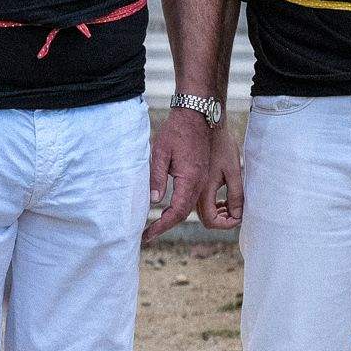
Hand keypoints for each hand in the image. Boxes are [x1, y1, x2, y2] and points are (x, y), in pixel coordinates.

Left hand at [145, 107, 209, 242]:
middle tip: (147, 235)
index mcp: (190, 180)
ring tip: (156, 226)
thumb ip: (157, 177)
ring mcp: (204, 179)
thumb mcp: (160, 152)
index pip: (177, 212)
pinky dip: (181, 208)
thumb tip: (154, 201)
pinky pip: (193, 198)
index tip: (147, 235)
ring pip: (190, 207)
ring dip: (173, 219)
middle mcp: (200, 183)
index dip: (162, 226)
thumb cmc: (177, 131)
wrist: (198, 115)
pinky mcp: (203, 174)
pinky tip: (169, 209)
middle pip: (184, 213)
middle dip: (165, 226)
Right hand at [198, 123, 243, 230]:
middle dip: (221, 220)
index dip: (225, 224)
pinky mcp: (188, 178)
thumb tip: (237, 215)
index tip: (237, 218)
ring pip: (199, 210)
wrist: (199, 120)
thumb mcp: (233, 169)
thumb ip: (235, 194)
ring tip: (229, 204)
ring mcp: (188, 184)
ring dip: (216, 212)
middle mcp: (192, 190)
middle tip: (235, 213)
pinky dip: (210, 203)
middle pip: (203, 218)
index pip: (210, 220)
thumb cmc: (218, 142)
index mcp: (202, 189)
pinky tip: (220, 197)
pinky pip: (196, 200)